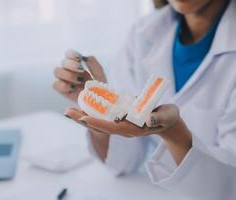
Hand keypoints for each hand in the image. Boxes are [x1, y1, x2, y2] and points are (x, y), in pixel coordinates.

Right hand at [53, 50, 106, 101]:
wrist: (100, 101)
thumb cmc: (100, 87)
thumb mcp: (99, 74)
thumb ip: (93, 64)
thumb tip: (84, 58)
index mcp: (78, 64)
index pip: (69, 54)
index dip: (72, 54)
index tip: (79, 58)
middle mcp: (69, 71)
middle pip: (63, 62)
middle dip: (72, 65)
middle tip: (81, 70)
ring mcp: (65, 80)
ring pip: (57, 71)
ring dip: (68, 74)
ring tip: (79, 81)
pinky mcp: (63, 90)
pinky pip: (55, 84)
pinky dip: (63, 85)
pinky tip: (73, 88)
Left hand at [65, 104, 179, 136]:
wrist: (168, 122)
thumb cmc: (168, 118)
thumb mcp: (167, 116)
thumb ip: (158, 118)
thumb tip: (148, 119)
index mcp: (133, 129)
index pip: (112, 127)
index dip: (97, 123)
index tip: (83, 118)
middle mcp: (124, 129)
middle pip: (101, 126)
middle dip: (84, 120)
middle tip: (67, 112)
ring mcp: (121, 125)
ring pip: (100, 122)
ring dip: (84, 117)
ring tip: (69, 111)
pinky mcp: (121, 120)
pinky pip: (104, 117)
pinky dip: (92, 112)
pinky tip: (82, 106)